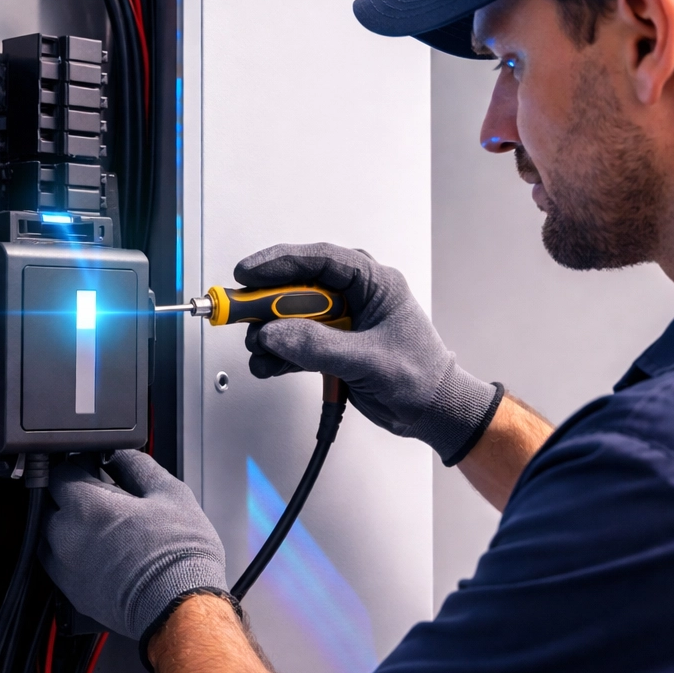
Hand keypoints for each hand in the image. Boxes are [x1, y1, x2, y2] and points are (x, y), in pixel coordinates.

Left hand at [43, 451, 227, 642]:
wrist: (180, 606)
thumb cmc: (179, 555)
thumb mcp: (169, 493)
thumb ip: (137, 465)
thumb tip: (121, 455)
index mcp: (86, 506)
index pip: (60, 472)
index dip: (80, 464)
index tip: (96, 468)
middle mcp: (65, 536)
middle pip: (50, 501)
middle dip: (72, 493)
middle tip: (103, 494)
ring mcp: (64, 568)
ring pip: (49, 534)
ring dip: (68, 524)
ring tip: (101, 524)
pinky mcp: (71, 592)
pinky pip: (58, 563)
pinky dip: (71, 553)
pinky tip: (100, 550)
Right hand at [236, 242, 499, 465]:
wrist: (433, 412)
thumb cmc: (423, 377)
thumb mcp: (368, 359)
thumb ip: (318, 346)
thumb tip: (275, 334)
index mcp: (373, 283)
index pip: (320, 260)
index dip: (280, 262)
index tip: (248, 273)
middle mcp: (354, 297)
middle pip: (298, 288)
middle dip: (267, 304)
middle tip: (240, 314)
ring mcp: (340, 322)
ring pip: (291, 317)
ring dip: (270, 334)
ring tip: (261, 350)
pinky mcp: (331, 346)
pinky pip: (295, 343)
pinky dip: (278, 354)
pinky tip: (269, 364)